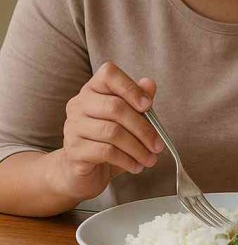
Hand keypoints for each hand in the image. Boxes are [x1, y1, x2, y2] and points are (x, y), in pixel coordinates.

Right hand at [53, 62, 162, 201]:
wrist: (80, 170)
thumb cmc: (109, 140)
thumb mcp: (129, 119)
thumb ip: (139, 101)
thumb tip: (149, 83)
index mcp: (93, 90)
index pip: (108, 74)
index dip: (131, 88)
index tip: (148, 105)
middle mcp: (78, 104)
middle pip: (115, 107)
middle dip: (143, 128)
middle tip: (158, 145)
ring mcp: (72, 127)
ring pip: (112, 132)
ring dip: (138, 148)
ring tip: (150, 159)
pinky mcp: (73, 150)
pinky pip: (105, 152)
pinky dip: (127, 160)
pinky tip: (136, 166)